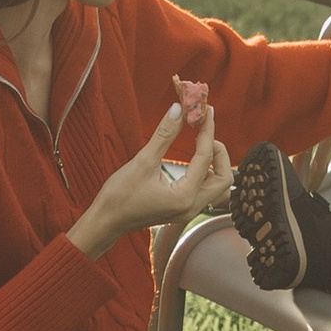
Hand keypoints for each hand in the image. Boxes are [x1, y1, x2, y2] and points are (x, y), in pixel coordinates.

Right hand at [72, 99, 233, 255]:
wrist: (106, 222)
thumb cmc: (120, 196)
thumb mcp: (142, 161)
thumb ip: (164, 134)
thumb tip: (179, 109)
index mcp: (184, 197)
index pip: (206, 158)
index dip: (207, 132)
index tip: (207, 113)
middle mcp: (192, 207)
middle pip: (224, 179)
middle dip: (220, 152)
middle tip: (205, 131)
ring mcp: (188, 210)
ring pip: (217, 186)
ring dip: (215, 163)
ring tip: (201, 141)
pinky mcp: (182, 208)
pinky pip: (204, 189)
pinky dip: (205, 171)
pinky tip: (193, 156)